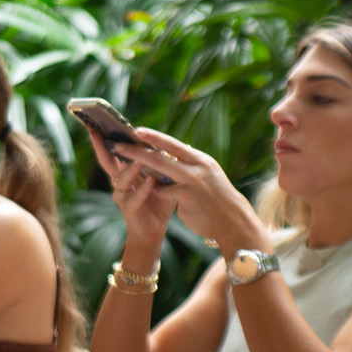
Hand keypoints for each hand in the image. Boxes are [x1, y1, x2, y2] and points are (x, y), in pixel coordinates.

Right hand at [86, 127, 174, 246]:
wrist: (155, 229)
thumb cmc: (158, 200)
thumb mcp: (160, 176)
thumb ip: (161, 161)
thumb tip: (166, 143)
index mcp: (126, 171)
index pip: (116, 151)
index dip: (108, 138)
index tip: (103, 123)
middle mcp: (120, 181)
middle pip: (107, 162)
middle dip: (101, 147)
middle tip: (96, 133)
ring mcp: (123, 195)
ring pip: (121, 179)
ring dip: (130, 168)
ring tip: (138, 159)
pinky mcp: (129, 209)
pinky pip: (135, 197)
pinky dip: (143, 189)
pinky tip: (150, 181)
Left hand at [114, 128, 264, 250]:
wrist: (233, 220)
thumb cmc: (219, 198)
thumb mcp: (208, 174)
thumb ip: (190, 165)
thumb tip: (171, 156)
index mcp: (200, 160)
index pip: (173, 145)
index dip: (155, 137)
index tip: (137, 131)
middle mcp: (196, 168)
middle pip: (160, 156)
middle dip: (137, 151)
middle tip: (118, 146)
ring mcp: (191, 183)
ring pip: (158, 172)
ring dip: (139, 167)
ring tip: (122, 163)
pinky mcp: (186, 199)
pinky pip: (163, 192)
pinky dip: (156, 191)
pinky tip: (149, 190)